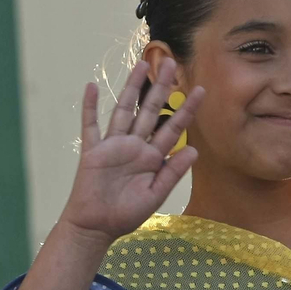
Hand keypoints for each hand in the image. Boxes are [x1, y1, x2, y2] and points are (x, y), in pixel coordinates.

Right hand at [58, 59, 201, 245]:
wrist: (96, 227)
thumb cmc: (125, 215)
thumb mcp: (155, 195)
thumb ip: (173, 173)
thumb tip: (194, 150)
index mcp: (152, 158)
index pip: (173, 128)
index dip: (186, 109)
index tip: (200, 90)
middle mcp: (134, 146)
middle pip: (150, 110)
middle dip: (160, 87)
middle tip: (170, 62)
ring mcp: (113, 146)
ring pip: (124, 110)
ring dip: (131, 88)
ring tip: (141, 65)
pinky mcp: (93, 151)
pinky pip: (90, 126)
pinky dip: (89, 107)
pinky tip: (91, 87)